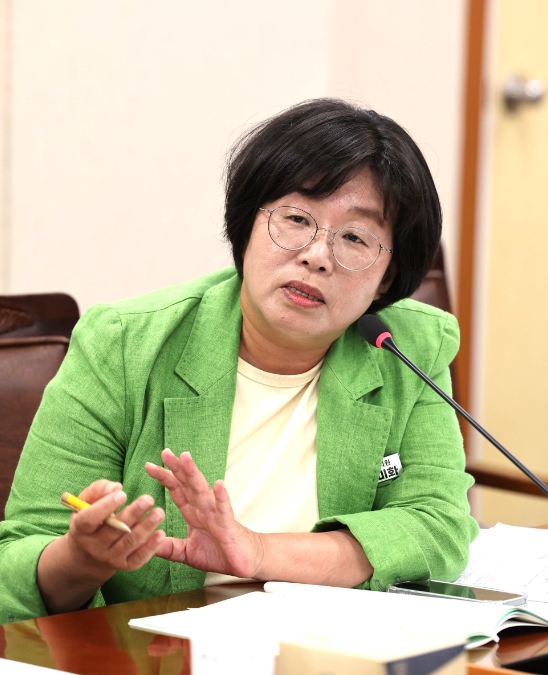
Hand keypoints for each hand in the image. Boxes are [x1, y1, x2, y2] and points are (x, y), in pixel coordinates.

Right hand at [37, 479, 165, 613]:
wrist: (87, 555)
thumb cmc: (89, 518)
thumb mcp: (86, 501)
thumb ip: (99, 490)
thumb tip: (115, 488)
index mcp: (80, 529)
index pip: (89, 519)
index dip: (105, 507)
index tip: (122, 494)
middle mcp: (93, 546)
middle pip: (113, 530)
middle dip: (133, 514)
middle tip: (148, 499)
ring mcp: (109, 558)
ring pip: (128, 543)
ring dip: (145, 527)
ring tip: (159, 513)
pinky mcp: (123, 565)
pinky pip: (137, 559)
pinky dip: (150, 548)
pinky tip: (161, 534)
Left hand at [145, 450, 264, 577]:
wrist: (245, 563)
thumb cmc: (219, 553)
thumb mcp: (187, 553)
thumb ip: (169, 548)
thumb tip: (148, 544)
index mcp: (193, 513)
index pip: (178, 491)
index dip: (165, 477)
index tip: (149, 465)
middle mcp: (204, 509)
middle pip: (188, 485)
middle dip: (176, 468)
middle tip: (165, 452)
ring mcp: (216, 515)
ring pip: (202, 491)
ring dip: (194, 474)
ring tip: (185, 458)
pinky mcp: (228, 525)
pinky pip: (224, 510)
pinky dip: (221, 497)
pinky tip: (218, 484)